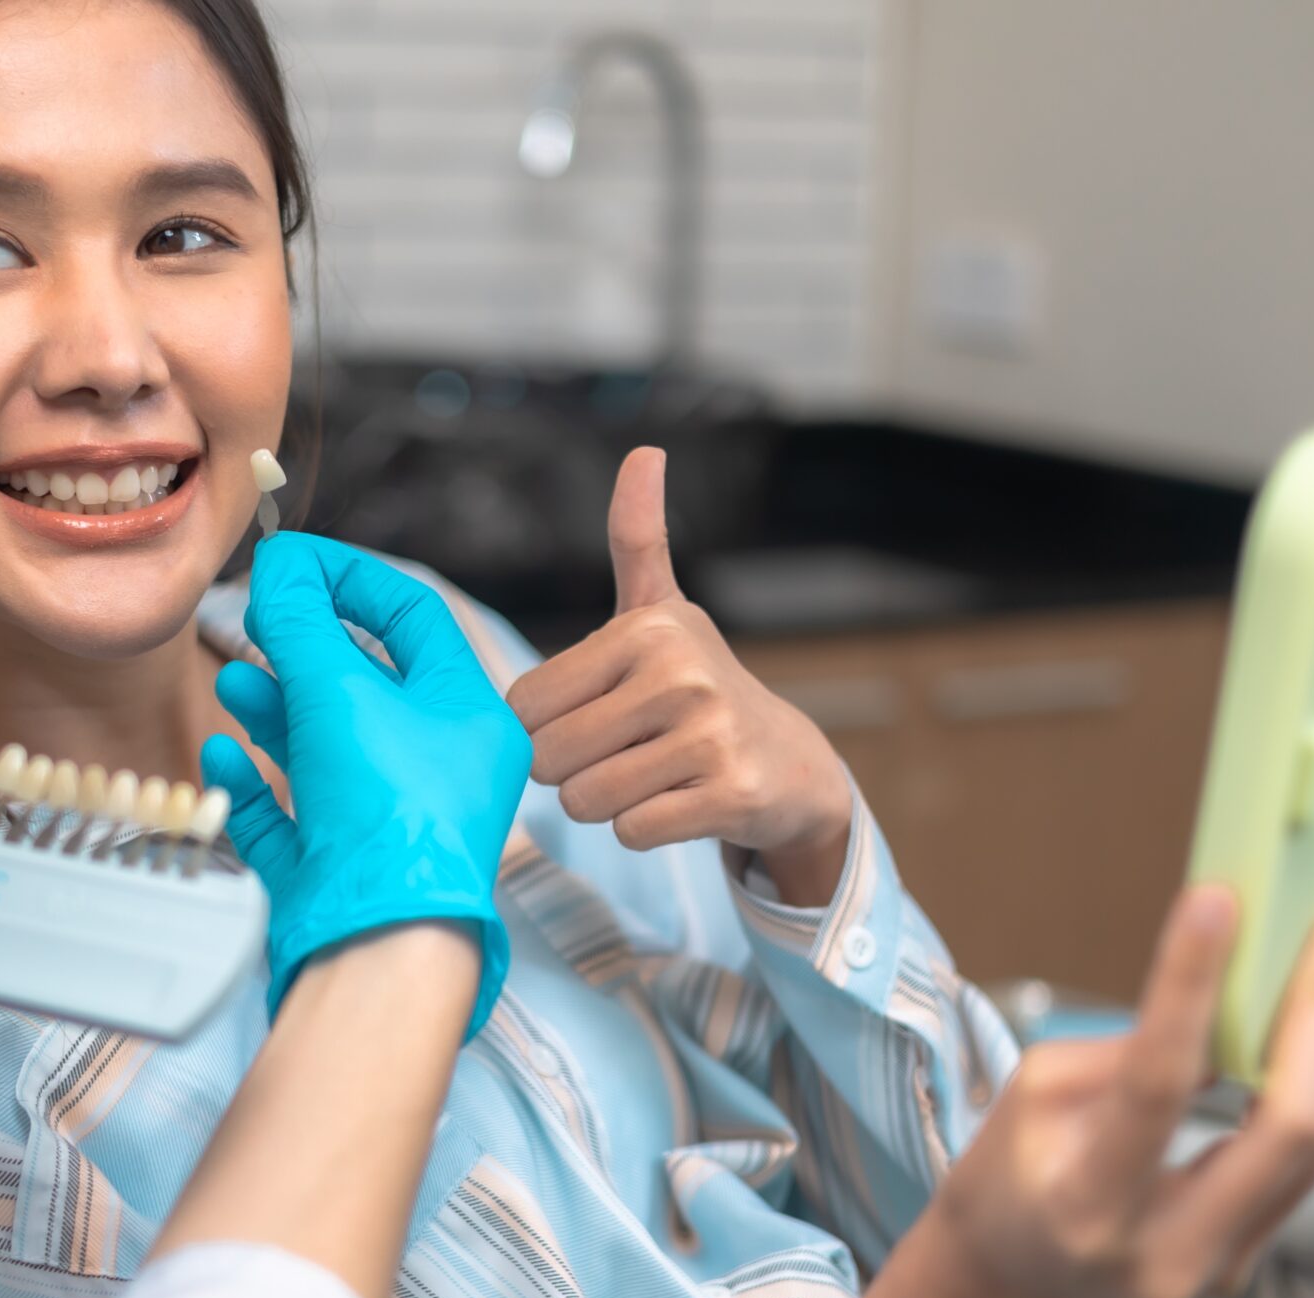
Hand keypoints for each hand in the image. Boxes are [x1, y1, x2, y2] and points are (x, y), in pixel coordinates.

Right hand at [202, 535, 533, 1035]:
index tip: (291, 562)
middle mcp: (438, 771)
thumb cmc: (386, 816)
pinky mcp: (339, 873)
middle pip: (365, 685)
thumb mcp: (340, 693)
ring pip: (323, 749)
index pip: (415, 618)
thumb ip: (302, 622)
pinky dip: (255, 780)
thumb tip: (279, 567)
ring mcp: (387, 825)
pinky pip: (291, 814)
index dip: (350, 578)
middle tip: (254, 624)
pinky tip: (223, 754)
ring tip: (233, 684)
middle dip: (302, 649)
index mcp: (469, 719)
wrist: (378, 952)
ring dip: (274, 709)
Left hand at [505, 447, 855, 905]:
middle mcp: (680, 674)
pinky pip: (632, 831)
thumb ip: (637, 538)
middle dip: (571, 772)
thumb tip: (646, 451)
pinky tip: (680, 802)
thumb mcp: (664, 610)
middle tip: (624, 754)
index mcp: (645, 630)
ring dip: (607, 804)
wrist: (790, 762)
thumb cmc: (699, 687)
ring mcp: (709, 735)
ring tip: (651, 776)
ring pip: (586, 801)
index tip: (593, 717)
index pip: (523, 708)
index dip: (543, 729)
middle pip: (549, 759)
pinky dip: (643, 830)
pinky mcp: (729, 793)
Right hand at [923, 888, 1313, 1297]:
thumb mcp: (1032, 1099)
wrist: (1008, 1283)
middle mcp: (1170, 1249)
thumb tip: (1225, 999)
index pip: (1157, 1085)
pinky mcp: (1251, 1257)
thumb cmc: (1006, 1182)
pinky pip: (1312, 1161)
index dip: (1191, 987)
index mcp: (1088, 1205)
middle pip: (1290, 1127)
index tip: (1218, 904)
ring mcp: (1222, 1266)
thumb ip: (1127, 1054)